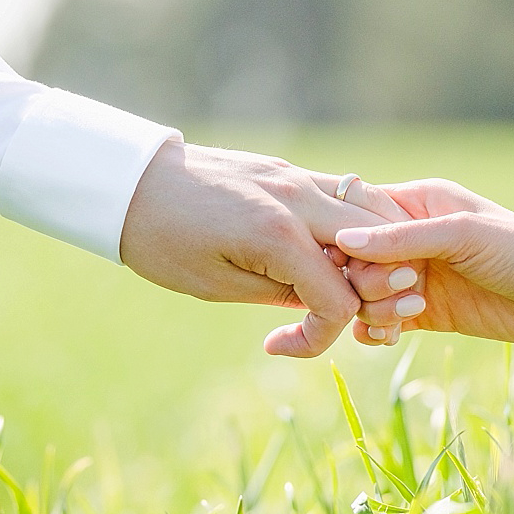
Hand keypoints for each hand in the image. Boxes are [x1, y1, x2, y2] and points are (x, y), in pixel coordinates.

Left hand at [120, 141, 412, 356]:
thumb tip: (332, 305)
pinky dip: (357, 224)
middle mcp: (298, 198)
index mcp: (278, 236)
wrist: (132, 183)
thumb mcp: (219, 285)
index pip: (342, 299)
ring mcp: (297, 177)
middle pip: (382, 246)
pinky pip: (347, 194)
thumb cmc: (164, 240)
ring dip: (376, 249)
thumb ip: (283, 294)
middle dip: (374, 287)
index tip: (283, 343)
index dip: (325, 333)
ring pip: (376, 210)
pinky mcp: (290, 170)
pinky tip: (334, 250)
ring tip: (346, 279)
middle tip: (345, 310)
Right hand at [334, 179, 513, 346]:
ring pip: (362, 294)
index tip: (361, 261)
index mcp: (416, 203)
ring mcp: (416, 277)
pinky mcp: (426, 313)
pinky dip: (376, 332)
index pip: (353, 214)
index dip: (346, 240)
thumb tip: (343, 241)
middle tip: (408, 287)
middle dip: (365, 280)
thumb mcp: (463, 235)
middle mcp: (411, 239)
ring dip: (372, 308)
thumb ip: (403, 238)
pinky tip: (392, 336)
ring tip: (409, 313)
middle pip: (352, 260)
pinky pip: (379, 323)